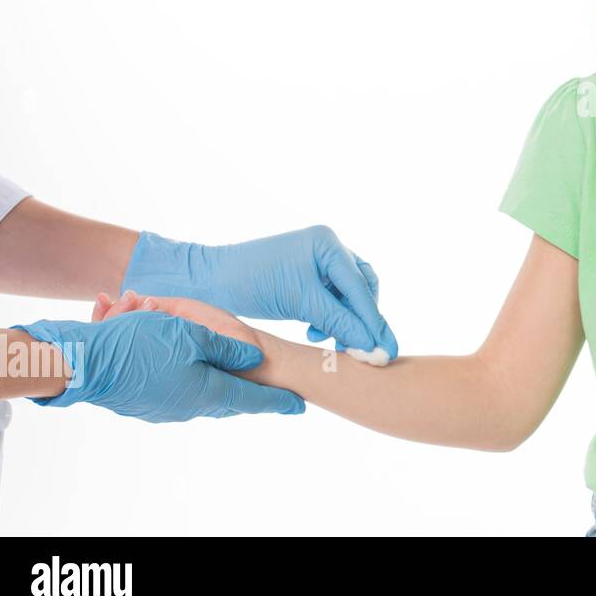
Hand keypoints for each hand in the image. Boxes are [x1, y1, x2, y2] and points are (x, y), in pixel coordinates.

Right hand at [12, 310, 305, 421]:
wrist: (81, 365)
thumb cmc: (139, 345)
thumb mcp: (191, 336)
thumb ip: (227, 350)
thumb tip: (252, 362)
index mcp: (206, 392)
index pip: (252, 399)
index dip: (278, 402)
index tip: (300, 406)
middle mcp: (188, 406)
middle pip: (222, 391)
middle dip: (230, 371)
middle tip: (248, 368)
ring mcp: (163, 407)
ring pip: (189, 377)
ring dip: (182, 347)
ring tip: (161, 319)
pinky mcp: (142, 402)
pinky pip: (162, 375)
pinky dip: (160, 352)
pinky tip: (143, 326)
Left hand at [119, 225, 397, 361]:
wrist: (208, 280)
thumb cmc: (249, 283)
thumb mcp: (299, 302)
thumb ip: (340, 321)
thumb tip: (374, 346)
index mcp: (327, 244)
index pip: (359, 288)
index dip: (374, 322)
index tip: (386, 350)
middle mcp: (328, 247)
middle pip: (362, 289)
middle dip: (363, 320)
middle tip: (365, 352)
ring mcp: (319, 260)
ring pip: (350, 297)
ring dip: (346, 321)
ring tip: (331, 341)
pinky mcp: (309, 276)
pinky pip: (334, 299)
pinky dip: (332, 317)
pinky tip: (316, 331)